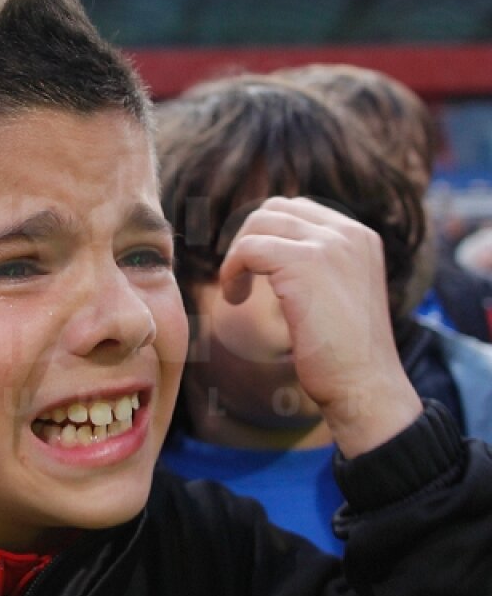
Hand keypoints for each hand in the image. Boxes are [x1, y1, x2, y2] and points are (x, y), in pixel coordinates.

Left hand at [218, 197, 421, 456]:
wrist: (364, 385)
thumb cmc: (345, 354)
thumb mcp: (338, 295)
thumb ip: (316, 266)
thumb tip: (269, 252)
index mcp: (360, 237)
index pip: (299, 210)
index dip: (265, 235)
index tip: (252, 269)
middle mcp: (349, 233)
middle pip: (275, 209)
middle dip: (247, 240)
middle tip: (239, 279)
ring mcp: (329, 244)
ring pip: (258, 225)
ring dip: (237, 257)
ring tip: (236, 294)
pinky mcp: (304, 263)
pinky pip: (248, 248)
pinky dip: (231, 271)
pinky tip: (235, 299)